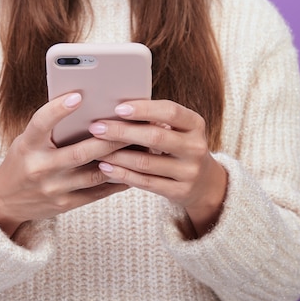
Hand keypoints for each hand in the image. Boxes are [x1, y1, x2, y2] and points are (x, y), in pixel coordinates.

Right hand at [0, 93, 128, 237]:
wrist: (6, 200)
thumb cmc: (24, 160)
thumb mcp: (27, 141)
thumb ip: (51, 129)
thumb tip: (88, 106)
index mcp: (27, 145)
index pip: (41, 123)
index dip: (58, 109)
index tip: (78, 95)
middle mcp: (39, 167)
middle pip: (80, 152)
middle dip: (109, 139)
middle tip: (131, 125)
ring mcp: (53, 188)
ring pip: (95, 174)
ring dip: (120, 160)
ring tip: (140, 146)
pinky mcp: (65, 204)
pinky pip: (97, 192)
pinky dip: (117, 180)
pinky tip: (133, 169)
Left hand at [88, 99, 227, 237]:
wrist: (204, 183)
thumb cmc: (179, 147)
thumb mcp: (178, 130)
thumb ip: (154, 120)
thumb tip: (114, 110)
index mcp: (195, 124)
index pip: (170, 111)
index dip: (144, 109)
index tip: (118, 108)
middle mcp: (196, 147)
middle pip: (155, 137)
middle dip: (122, 132)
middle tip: (96, 128)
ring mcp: (189, 172)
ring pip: (146, 163)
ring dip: (117, 155)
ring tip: (95, 149)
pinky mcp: (180, 191)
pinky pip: (145, 183)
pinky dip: (122, 174)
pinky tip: (105, 168)